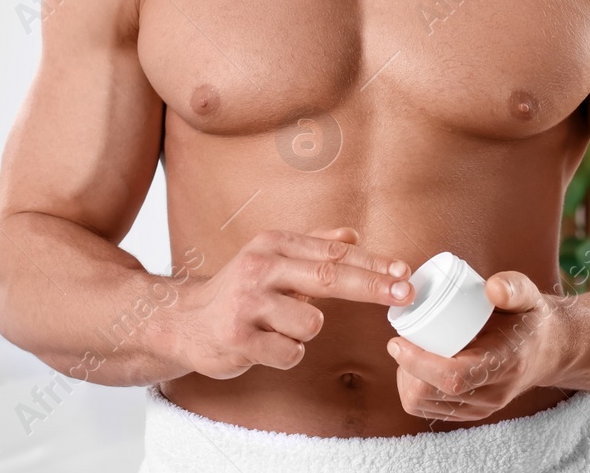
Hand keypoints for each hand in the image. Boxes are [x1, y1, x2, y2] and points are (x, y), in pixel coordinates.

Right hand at [175, 227, 412, 378]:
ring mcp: (248, 303)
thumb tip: (353, 235)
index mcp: (273, 245)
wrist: (183, 320)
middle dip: (372, 286)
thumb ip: (312, 247)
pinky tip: (264, 344)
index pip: (333, 252)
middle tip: (406, 294)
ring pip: (311, 324)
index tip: (405, 272)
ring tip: (278, 327)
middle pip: (329, 276)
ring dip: (304, 332)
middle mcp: (260, 267)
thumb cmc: (238, 291)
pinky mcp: (239, 338)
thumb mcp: (271, 259)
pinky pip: (289, 353)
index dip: (373, 263)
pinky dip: (285, 354)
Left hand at [387, 270, 560, 421]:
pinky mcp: (473, 412)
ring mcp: (483, 407)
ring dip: (406, 378)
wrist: (548, 350)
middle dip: (405, 368)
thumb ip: (513, 287)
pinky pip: (429, 409)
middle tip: (400, 341)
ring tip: (408, 352)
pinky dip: (413, 388)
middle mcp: (493, 392)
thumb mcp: (527, 296)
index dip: (419, 362)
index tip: (398, 340)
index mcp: (504, 363)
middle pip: (432, 394)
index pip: (453, 377)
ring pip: (424, 405)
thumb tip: (491, 288)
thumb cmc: (529, 318)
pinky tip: (416, 367)